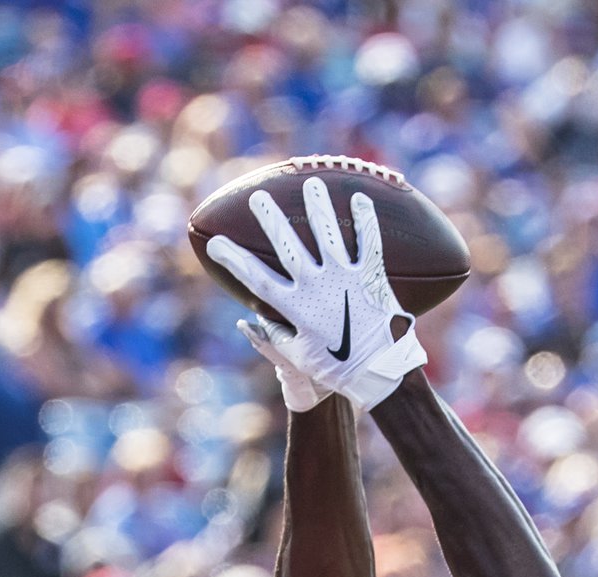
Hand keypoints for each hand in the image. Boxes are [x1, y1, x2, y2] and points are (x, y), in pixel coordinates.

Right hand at [205, 176, 426, 409]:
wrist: (381, 373)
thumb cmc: (338, 369)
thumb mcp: (299, 357)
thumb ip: (274, 336)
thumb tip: (248, 321)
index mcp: (294, 306)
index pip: (256, 278)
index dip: (233, 260)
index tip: (215, 242)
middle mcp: (316, 286)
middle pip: (288, 246)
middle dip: (270, 219)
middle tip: (258, 196)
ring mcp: (344, 279)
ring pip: (327, 235)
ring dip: (318, 206)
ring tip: (310, 183)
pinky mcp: (371, 277)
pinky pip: (369, 243)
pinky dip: (366, 220)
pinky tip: (361, 197)